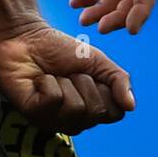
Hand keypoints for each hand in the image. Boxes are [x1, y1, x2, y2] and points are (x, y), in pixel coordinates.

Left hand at [0, 19, 134, 135]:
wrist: (26, 35)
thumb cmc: (59, 49)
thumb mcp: (97, 60)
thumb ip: (118, 80)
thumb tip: (131, 106)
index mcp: (92, 110)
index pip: (115, 113)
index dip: (105, 88)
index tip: (90, 74)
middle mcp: (75, 121)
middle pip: (96, 112)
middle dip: (84, 82)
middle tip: (68, 73)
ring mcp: (54, 121)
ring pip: (75, 108)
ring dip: (64, 81)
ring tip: (52, 76)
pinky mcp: (34, 114)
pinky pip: (53, 100)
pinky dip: (47, 82)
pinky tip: (37, 80)